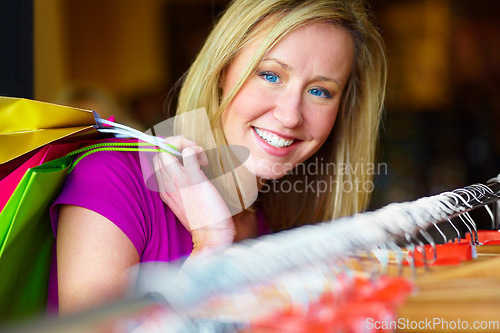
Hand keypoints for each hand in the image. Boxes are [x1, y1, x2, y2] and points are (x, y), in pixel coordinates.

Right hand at [153, 136, 235, 253]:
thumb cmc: (202, 219)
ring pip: (168, 149)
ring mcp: (178, 181)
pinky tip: (204, 162)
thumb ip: (179, 185)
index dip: (169, 151)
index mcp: (163, 189)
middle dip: (176, 145)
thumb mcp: (184, 201)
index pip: (155, 159)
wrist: (211, 236)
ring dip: (185, 145)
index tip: (185, 158)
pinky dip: (196, 151)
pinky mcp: (193, 180)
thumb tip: (185, 168)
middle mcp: (166, 184)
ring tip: (199, 157)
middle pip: (159, 151)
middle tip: (195, 155)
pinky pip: (188, 153)